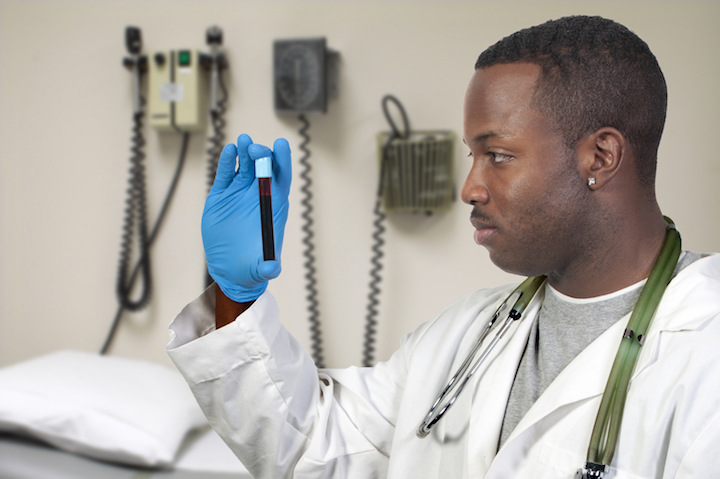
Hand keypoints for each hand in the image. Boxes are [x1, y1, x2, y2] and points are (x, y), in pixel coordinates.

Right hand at [202, 134, 291, 302]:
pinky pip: (225, 174)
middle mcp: (259, 195)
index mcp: (274, 205)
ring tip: (242, 141)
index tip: (281, 145)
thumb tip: (272, 270)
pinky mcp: (221, 195)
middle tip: (254, 150)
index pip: (282, 177)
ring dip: (244, 151)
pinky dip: (226, 161)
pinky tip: (228, 151)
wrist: (230, 269)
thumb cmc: (253, 267)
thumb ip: (268, 268)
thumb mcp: (261, 270)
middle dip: (261, 155)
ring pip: (245, 165)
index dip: (282, 160)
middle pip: (263, 167)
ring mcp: (239, 192)